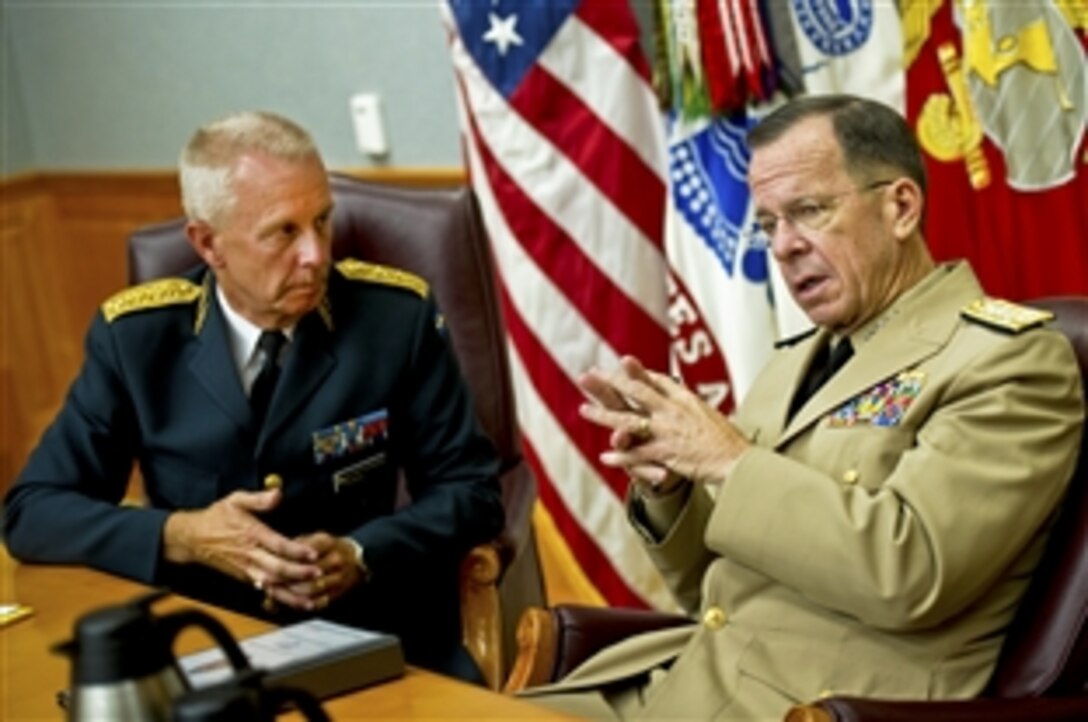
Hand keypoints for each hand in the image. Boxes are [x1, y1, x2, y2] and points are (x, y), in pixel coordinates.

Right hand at [162, 489, 320, 588]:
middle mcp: (250, 555)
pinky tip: (297, 603)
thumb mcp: (235, 500)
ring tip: (312, 599)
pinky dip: (281, 598)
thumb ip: (257, 498)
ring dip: (292, 593)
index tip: (312, 553)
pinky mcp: (245, 578)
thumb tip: (277, 494)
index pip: (276, 545)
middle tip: (318, 573)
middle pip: (276, 568)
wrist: (193, 538)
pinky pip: (265, 590)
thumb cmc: (216, 518)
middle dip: (299, 573)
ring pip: (271, 585)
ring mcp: (247, 570)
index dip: (295, 550)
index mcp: (251, 534)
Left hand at [263, 533, 365, 611]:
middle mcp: (335, 560)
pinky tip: (288, 602)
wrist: (358, 559)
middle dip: (283, 581)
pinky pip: (318, 602)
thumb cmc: (329, 548)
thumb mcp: (315, 538)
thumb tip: (274, 556)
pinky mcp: (338, 593)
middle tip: (265, 583)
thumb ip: (295, 546)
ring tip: (273, 593)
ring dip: (289, 594)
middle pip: (305, 574)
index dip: (284, 562)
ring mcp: (338, 578)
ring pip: (310, 590)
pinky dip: (301, 604)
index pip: (302, 553)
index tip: (267, 566)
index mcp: (327, 542)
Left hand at [578, 356, 749, 484]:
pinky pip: (636, 454)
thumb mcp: (709, 413)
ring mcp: (666, 431)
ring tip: (583, 410)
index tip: (621, 364)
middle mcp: (672, 410)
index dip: (636, 372)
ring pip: (627, 420)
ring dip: (602, 415)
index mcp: (685, 399)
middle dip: (610, 382)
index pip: (656, 380)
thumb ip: (690, 405)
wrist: (738, 461)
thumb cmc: (728, 441)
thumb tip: (679, 395)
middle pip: (635, 392)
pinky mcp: (664, 453)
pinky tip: (606, 456)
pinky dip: (620, 456)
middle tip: (589, 374)